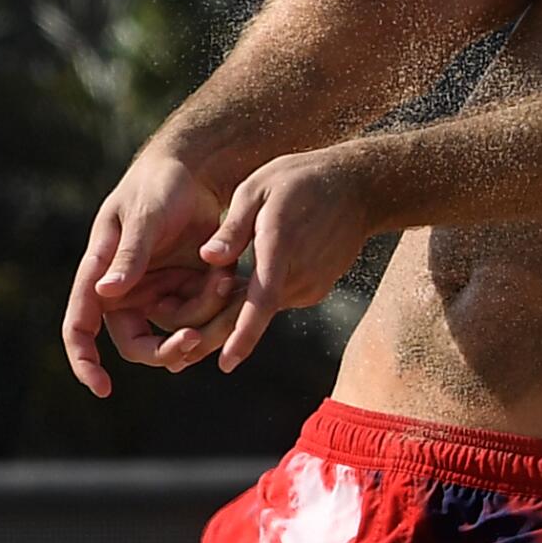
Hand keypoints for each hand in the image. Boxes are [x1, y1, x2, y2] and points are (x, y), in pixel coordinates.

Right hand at [63, 151, 232, 396]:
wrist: (196, 173)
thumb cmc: (158, 186)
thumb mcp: (144, 216)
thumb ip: (129, 254)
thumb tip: (105, 293)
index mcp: (100, 275)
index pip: (79, 328)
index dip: (85, 362)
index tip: (102, 388)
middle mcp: (126, 293)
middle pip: (137, 345)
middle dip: (166, 350)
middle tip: (194, 339)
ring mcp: (158, 294)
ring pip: (177, 333)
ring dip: (203, 320)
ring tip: (223, 281)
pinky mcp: (188, 290)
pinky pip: (202, 316)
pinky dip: (218, 306)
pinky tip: (229, 279)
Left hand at [167, 147, 373, 373]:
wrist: (359, 187)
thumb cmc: (302, 179)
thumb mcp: (258, 187)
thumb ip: (233, 227)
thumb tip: (207, 258)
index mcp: (282, 248)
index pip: (261, 302)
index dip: (243, 335)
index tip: (226, 363)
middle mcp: (301, 274)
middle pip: (256, 316)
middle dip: (221, 338)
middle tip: (182, 358)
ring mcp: (313, 284)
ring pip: (266, 308)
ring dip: (236, 314)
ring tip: (201, 312)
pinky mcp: (317, 286)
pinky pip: (279, 299)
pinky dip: (257, 301)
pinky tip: (238, 289)